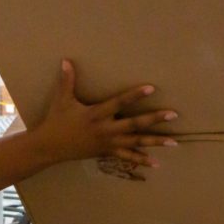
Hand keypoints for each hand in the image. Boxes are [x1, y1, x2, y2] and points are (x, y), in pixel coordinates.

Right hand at [32, 59, 177, 168]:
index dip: (135, 95)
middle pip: (134, 125)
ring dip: (155, 142)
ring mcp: (107, 143)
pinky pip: (127, 157)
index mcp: (95, 114)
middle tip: (173, 114)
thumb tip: (66, 60)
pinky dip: (141, 159)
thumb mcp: (61, 99)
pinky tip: (157, 162)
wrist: (49, 147)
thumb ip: (67, 80)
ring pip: (135, 143)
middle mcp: (105, 130)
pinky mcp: (107, 152)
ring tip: (174, 142)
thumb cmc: (56, 121)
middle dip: (154, 119)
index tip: (152, 88)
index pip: (119, 103)